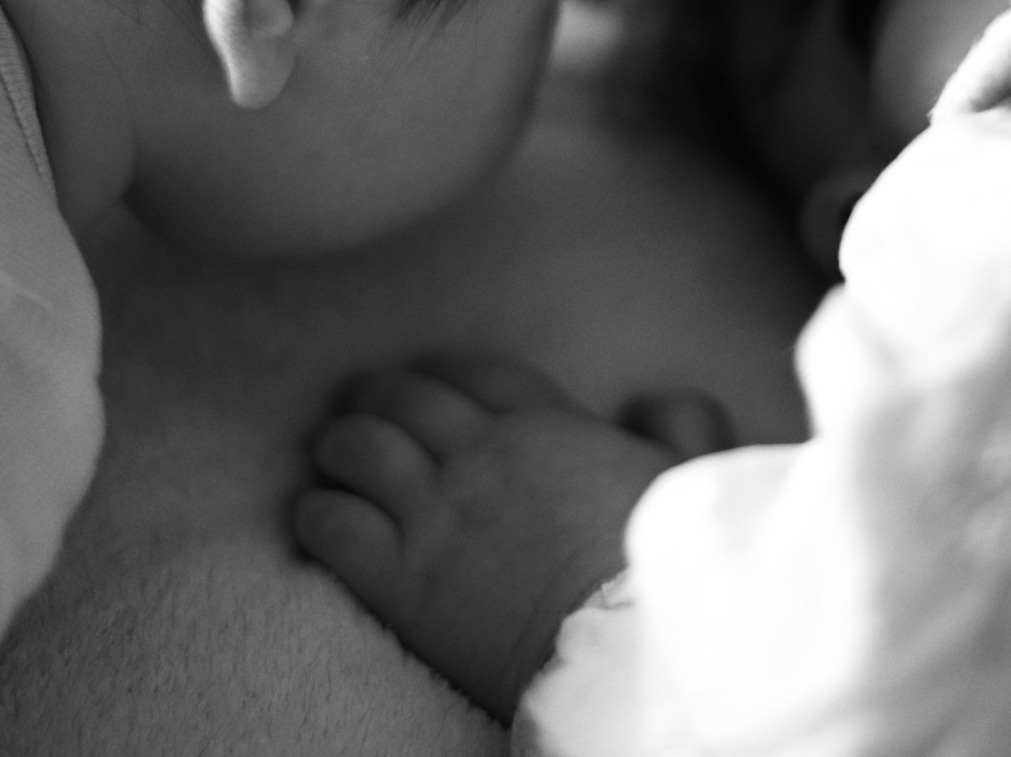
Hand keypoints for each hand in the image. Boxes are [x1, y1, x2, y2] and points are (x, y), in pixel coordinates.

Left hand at [293, 352, 732, 720]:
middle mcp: (480, 455)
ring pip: (357, 448)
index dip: (444, 369)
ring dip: (340, 444)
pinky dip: (318, 512)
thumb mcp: (692, 475)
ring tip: (334, 452)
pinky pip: (332, 524)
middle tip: (358, 401)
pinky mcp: (400, 579)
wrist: (623, 641)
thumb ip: (681, 422)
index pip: (476, 373)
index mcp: (547, 425)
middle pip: (403, 398)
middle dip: (375, 394)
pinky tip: (320, 516)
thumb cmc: (664, 558)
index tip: (430, 376)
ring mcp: (434, 514)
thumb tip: (652, 403)